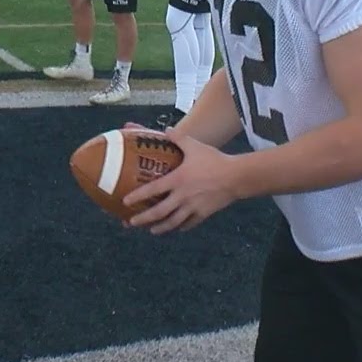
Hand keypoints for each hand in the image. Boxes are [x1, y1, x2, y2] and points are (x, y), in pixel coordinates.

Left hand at [122, 128, 239, 234]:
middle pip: (159, 212)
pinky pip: (189, 224)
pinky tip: (176, 228)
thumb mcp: (194, 146)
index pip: (152, 190)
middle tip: (131, 222)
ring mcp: (193, 207)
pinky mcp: (204, 213)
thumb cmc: (214, 160)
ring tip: (151, 231)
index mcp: (177, 180)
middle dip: (143, 219)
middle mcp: (182, 196)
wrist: (236, 176)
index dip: (138, 196)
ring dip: (160, 228)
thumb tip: (167, 130)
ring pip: (173, 222)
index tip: (125, 202)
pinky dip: (180, 227)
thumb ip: (178, 138)